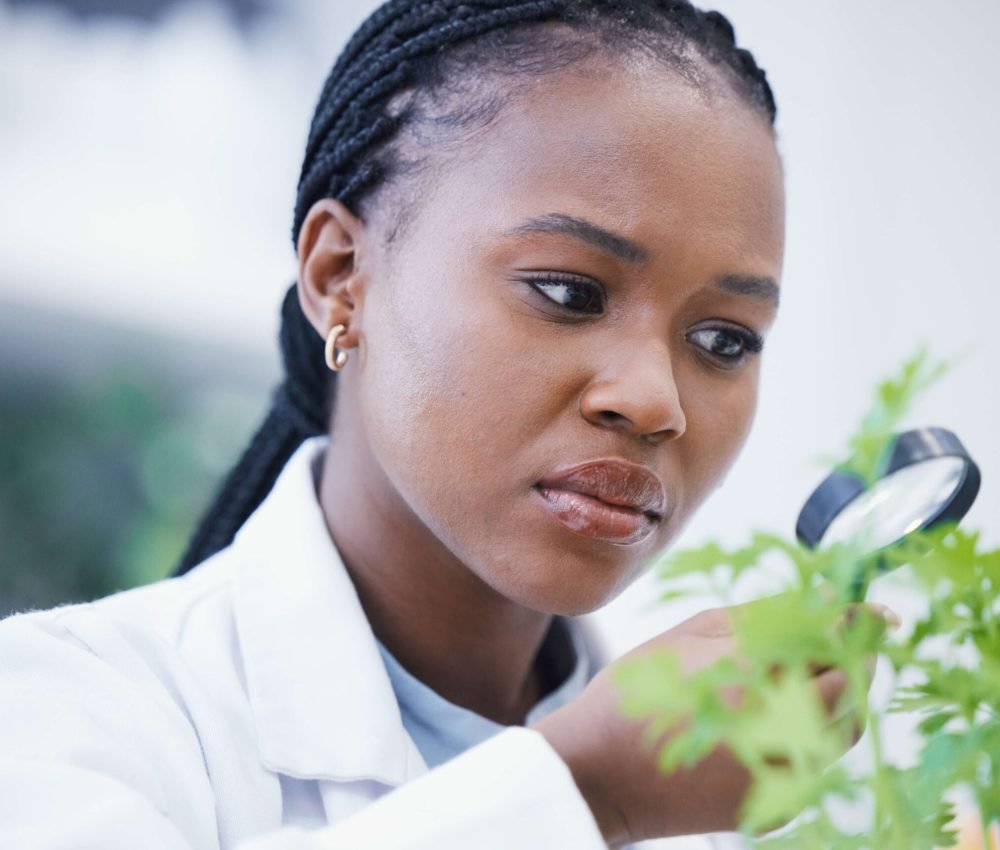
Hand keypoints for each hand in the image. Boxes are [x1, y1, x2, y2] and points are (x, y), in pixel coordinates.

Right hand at [532, 604, 886, 846]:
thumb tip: (820, 600)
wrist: (596, 775)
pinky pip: (816, 764)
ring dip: (839, 696)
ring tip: (809, 672)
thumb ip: (758, 617)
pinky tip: (776, 716)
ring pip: (842, 732)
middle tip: (843, 637)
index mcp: (751, 681)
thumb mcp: (688, 636)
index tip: (870, 610)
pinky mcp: (775, 806)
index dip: (858, 624)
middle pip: (850, 691)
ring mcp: (778, 777)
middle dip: (853, 659)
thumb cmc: (633, 697)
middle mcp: (776, 734)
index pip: (833, 646)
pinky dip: (812, 734)